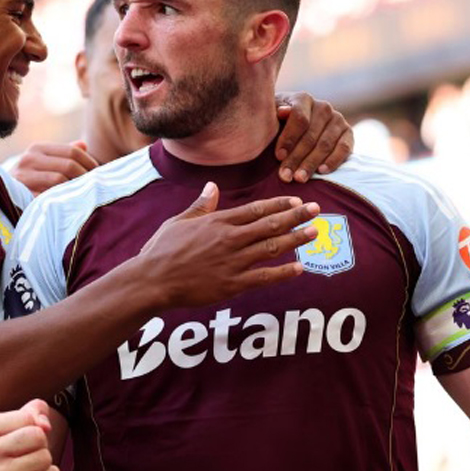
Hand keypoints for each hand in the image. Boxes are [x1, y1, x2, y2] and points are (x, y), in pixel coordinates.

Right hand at [0, 399, 60, 470]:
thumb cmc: (9, 452)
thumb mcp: (13, 425)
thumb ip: (33, 411)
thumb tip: (45, 425)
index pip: (26, 417)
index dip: (33, 425)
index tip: (21, 436)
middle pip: (37, 435)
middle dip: (40, 443)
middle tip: (27, 453)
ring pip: (45, 457)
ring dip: (44, 461)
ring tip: (28, 467)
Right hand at [9, 141, 99, 194]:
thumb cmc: (28, 181)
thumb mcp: (43, 163)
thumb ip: (63, 154)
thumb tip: (84, 144)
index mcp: (37, 149)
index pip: (73, 151)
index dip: (90, 163)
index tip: (99, 175)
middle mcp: (28, 159)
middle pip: (69, 165)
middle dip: (86, 177)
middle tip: (95, 188)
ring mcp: (23, 177)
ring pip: (60, 181)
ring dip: (75, 190)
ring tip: (84, 197)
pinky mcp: (21, 195)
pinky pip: (48, 197)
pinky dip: (62, 201)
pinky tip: (69, 206)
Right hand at [138, 182, 318, 308]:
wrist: (152, 280)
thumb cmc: (161, 251)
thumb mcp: (178, 222)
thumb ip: (200, 206)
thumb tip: (212, 186)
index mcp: (218, 222)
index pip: (256, 210)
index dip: (279, 204)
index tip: (297, 199)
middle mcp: (230, 238)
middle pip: (270, 224)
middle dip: (296, 216)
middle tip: (317, 210)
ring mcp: (233, 262)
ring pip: (272, 247)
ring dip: (296, 239)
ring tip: (314, 232)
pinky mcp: (233, 284)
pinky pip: (264, 277)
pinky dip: (283, 272)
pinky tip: (300, 268)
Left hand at [274, 92, 352, 181]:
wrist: (299, 127)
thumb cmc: (279, 123)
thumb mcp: (272, 117)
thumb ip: (275, 114)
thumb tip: (283, 112)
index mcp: (303, 99)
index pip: (299, 118)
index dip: (289, 138)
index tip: (279, 156)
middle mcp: (323, 107)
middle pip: (311, 135)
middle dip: (296, 158)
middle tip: (286, 176)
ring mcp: (338, 119)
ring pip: (325, 144)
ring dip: (311, 163)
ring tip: (299, 178)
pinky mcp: (348, 133)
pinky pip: (343, 149)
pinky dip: (333, 161)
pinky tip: (321, 172)